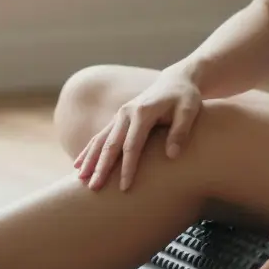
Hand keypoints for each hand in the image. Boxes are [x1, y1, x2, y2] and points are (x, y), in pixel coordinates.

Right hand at [75, 68, 202, 191]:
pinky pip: (100, 136)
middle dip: (101, 168)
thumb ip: (180, 131)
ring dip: (90, 160)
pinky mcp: (118, 118)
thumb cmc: (185, 98)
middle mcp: (126, 113)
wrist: (175, 81)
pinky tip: (79, 164)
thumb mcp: (189, 111)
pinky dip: (89, 151)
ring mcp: (120, 115)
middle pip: (111, 144)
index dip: (127, 167)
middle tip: (94, 188)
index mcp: (143, 112)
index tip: (124, 187)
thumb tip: (172, 155)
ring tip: (80, 179)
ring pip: (101, 140)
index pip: (132, 145)